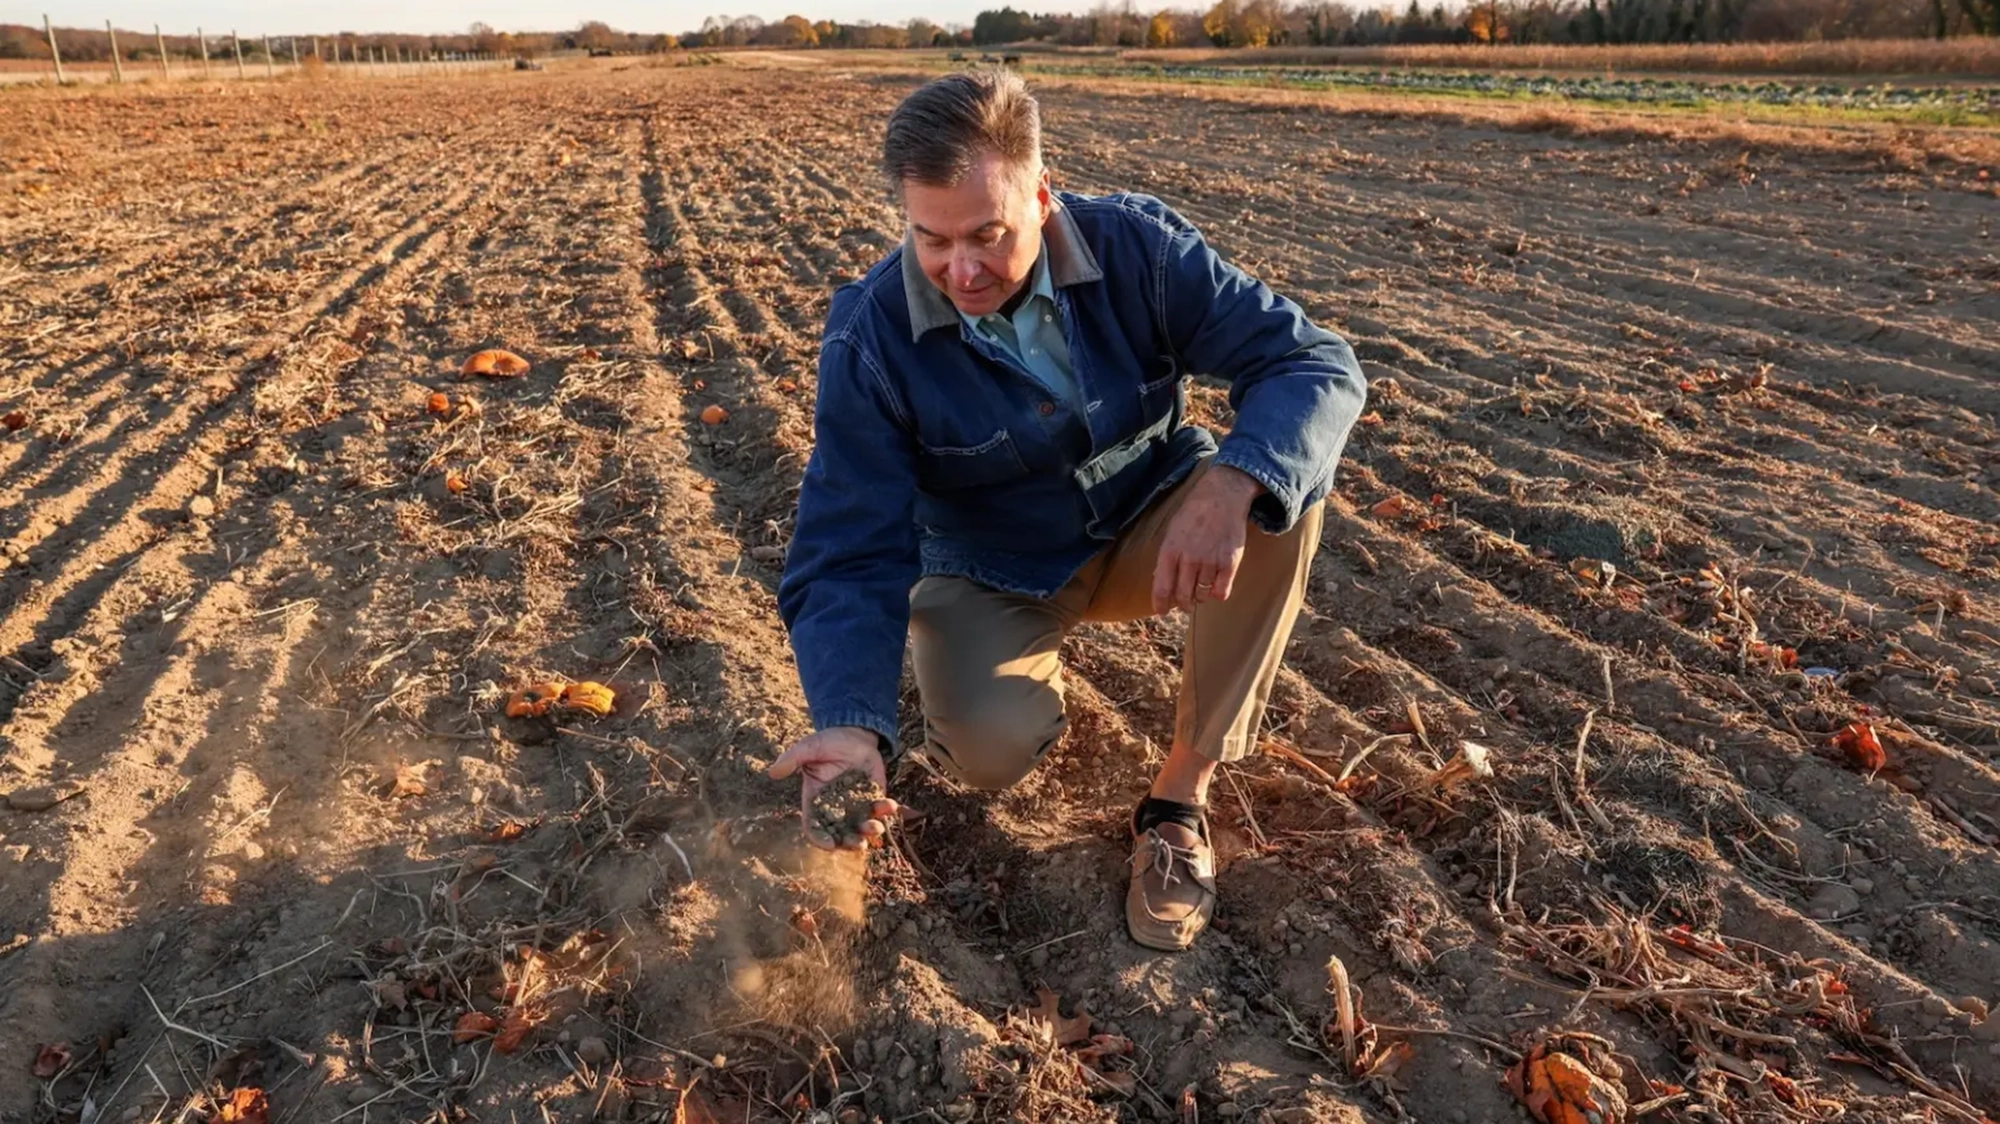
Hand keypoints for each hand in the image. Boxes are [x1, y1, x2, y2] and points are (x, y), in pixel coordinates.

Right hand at [768, 726, 902, 850]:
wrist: (853, 734)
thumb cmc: (828, 742)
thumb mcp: (809, 748)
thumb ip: (792, 759)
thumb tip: (772, 772)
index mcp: (816, 801)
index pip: (814, 827)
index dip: (819, 838)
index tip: (829, 844)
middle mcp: (836, 809)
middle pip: (840, 834)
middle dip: (849, 842)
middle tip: (859, 844)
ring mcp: (856, 805)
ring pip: (861, 827)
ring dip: (870, 831)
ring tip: (876, 827)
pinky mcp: (873, 797)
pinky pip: (880, 810)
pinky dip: (886, 810)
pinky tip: (891, 805)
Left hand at [1152, 465, 1261, 613]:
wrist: (1223, 496)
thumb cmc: (1194, 513)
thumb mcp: (1173, 531)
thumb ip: (1167, 557)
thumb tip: (1162, 581)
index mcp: (1170, 550)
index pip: (1162, 587)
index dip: (1160, 604)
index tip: (1162, 612)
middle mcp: (1189, 558)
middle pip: (1183, 596)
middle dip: (1183, 604)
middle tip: (1185, 603)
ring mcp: (1210, 561)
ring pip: (1202, 595)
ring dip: (1200, 597)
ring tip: (1201, 588)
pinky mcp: (1230, 563)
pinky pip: (1221, 592)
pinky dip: (1217, 593)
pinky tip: (1216, 585)